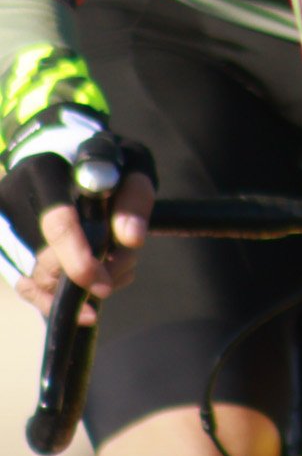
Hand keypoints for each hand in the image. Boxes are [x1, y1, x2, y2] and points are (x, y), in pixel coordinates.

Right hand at [0, 121, 156, 321]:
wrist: (65, 156)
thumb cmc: (103, 161)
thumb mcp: (130, 163)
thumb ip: (134, 196)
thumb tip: (130, 239)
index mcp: (44, 172)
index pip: (58, 224)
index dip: (79, 260)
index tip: (104, 284)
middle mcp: (13, 201)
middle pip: (49, 263)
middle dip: (93, 273)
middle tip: (123, 263)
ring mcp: (4, 228)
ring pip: (40, 281)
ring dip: (83, 287)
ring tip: (113, 265)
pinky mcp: (5, 249)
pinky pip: (30, 289)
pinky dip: (62, 298)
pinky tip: (90, 294)